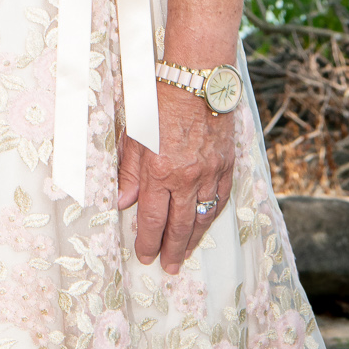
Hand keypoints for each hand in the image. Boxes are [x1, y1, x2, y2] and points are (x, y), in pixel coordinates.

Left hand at [117, 82, 235, 275]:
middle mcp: (185, 178)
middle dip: (171, 250)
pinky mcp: (226, 165)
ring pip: (202, 217)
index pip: (151, 218)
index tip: (145, 256)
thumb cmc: (158, 102)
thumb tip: (123, 203)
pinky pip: (220, 199)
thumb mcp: (133, 136)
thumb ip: (128, 172)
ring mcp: (209, 173)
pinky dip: (212, 216)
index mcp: (158, 171)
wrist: (196, 80)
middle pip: (178, 225)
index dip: (147, 241)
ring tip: (186, 255)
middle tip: (168, 268)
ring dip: (193, 240)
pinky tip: (205, 225)